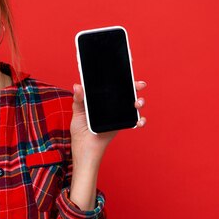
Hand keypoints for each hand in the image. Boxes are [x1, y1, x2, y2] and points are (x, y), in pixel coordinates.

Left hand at [68, 81, 146, 209]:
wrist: (84, 149)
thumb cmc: (80, 131)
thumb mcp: (77, 112)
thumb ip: (79, 100)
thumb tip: (77, 86)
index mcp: (101, 99)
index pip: (113, 85)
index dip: (121, 77)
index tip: (127, 69)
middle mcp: (112, 105)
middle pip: (126, 93)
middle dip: (135, 86)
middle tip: (139, 85)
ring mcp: (118, 115)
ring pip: (133, 105)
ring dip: (139, 102)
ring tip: (137, 103)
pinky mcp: (122, 125)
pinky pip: (135, 122)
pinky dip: (141, 121)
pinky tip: (140, 121)